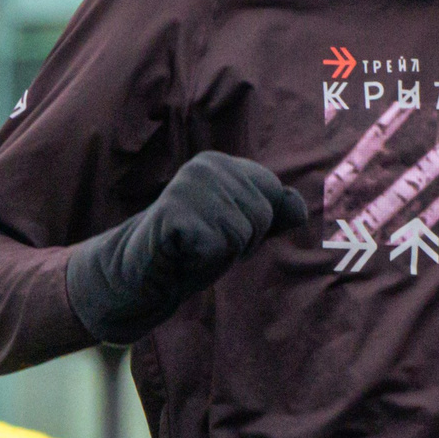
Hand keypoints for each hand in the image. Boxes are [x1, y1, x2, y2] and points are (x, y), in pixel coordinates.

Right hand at [67, 154, 307, 343]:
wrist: (138, 273)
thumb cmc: (190, 251)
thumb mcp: (239, 230)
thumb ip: (270, 216)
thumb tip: (300, 208)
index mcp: (224, 164)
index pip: (275, 196)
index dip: (255, 226)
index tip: (221, 232)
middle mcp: (207, 165)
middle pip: (262, 216)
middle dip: (240, 243)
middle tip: (203, 244)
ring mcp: (190, 185)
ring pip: (243, 233)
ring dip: (220, 254)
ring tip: (191, 249)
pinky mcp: (175, 211)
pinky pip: (219, 246)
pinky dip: (203, 260)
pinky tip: (179, 254)